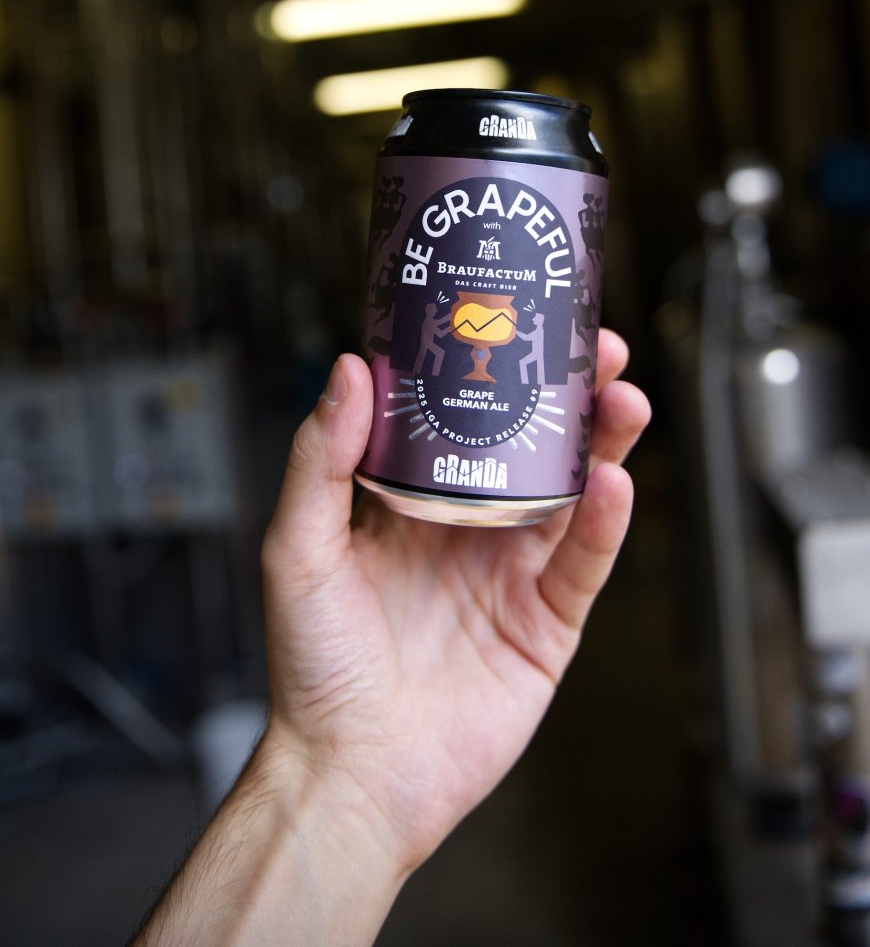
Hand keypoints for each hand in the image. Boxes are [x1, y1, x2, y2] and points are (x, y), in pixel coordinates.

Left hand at [260, 328, 650, 873]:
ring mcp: (512, 576)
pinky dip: (606, 524)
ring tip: (621, 400)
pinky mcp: (546, 625)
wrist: (353, 773)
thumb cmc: (316, 668)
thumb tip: (350, 370)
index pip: (463, 422)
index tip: (517, 325)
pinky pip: (584, 564)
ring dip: (603, 445)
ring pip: (572, 496)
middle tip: (595, 351)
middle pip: (533, 450)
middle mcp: (468, 531)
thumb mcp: (300, 548)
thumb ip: (320, 459)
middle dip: (568, 398)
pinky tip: (614, 484)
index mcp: (411, 505)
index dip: (494, 373)